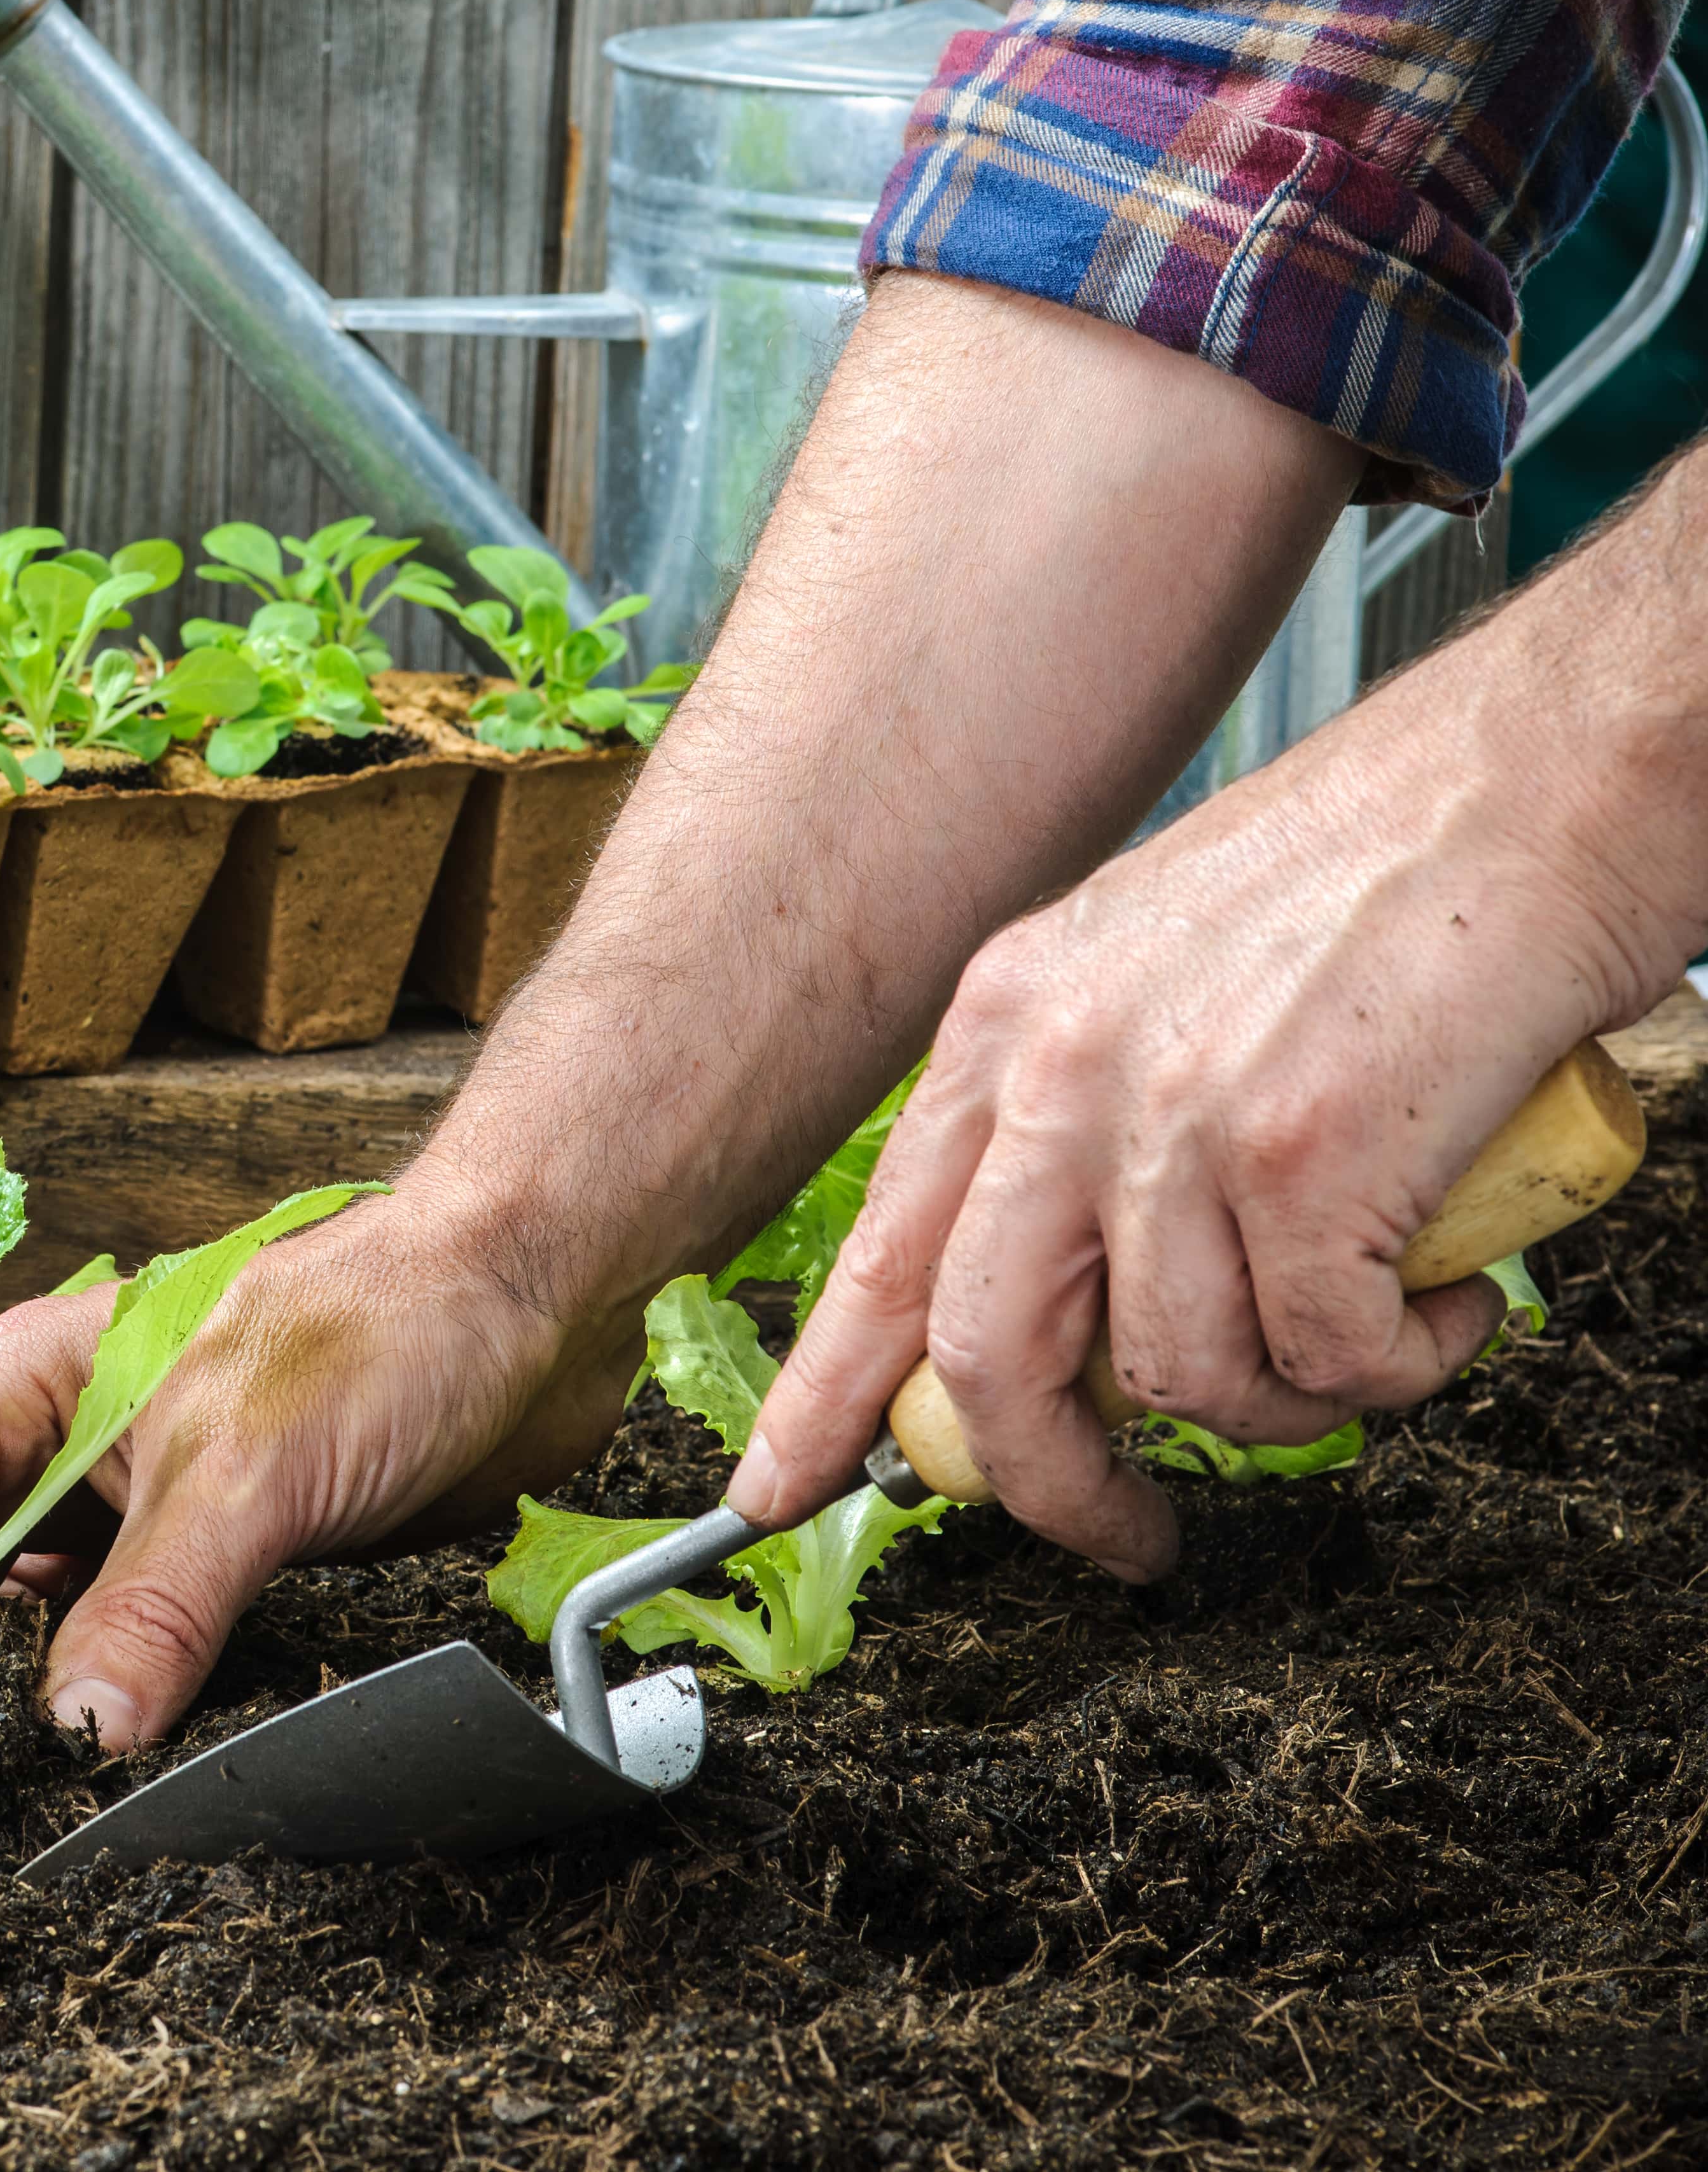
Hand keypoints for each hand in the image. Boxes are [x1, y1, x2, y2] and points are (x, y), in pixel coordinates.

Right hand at [0, 1181, 641, 1753]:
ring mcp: (142, 1508)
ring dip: (30, 1698)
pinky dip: (121, 1707)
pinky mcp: (218, 1560)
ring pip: (45, 1622)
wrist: (529, 1305)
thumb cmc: (379, 1325)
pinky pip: (139, 1650)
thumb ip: (154, 1605)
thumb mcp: (245, 1472)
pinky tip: (114, 1769)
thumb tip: (73, 1735)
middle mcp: (69, 1449)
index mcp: (32, 1386)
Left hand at [726, 691, 1667, 1575]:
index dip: (824, 1396)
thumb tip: (1077, 1294)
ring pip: (1182, 1379)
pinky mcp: (1304, 1159)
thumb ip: (1085, 1120)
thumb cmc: (1380, 879)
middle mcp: (1062, 1070)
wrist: (1539, 780)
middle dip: (1051, 1484)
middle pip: (988, 1356)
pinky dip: (1397, 1366)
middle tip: (1126, 1538)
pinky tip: (1443, 1300)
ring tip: (1365, 1343)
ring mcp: (1176, 1116)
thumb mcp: (1155, 976)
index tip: (778, 1490)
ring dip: (1285, 1408)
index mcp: (1006, 1024)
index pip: (879, 1254)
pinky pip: (1326, 1360)